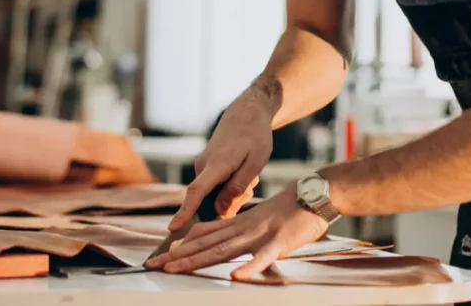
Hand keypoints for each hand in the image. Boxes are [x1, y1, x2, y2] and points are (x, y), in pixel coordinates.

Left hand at [146, 185, 328, 278]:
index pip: (203, 235)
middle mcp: (242, 228)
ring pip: (224, 250)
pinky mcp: (279, 243)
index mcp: (237, 223)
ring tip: (178, 268)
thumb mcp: (253, 217)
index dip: (181, 246)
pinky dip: (249, 267)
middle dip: (180, 256)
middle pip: (206, 244)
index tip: (160, 257)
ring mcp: (259, 235)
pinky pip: (262, 258)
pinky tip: (235, 276)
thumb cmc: (287, 209)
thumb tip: (207, 235)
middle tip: (157, 265)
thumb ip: (231, 228)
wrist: (313, 194)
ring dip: (199, 260)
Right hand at [168, 91, 274, 230]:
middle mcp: (204, 166)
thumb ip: (237, 188)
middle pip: (210, 200)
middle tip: (251, 187)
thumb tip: (220, 211)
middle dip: (230, 203)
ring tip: (249, 177)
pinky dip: (230, 186)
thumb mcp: (255, 163)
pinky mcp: (206, 167)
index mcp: (217, 165)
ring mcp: (203, 166)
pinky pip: (215, 186)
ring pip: (215, 194)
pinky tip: (242, 174)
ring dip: (233, 193)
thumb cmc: (254, 137)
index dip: (185, 211)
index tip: (173, 228)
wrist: (246, 113)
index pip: (196, 192)